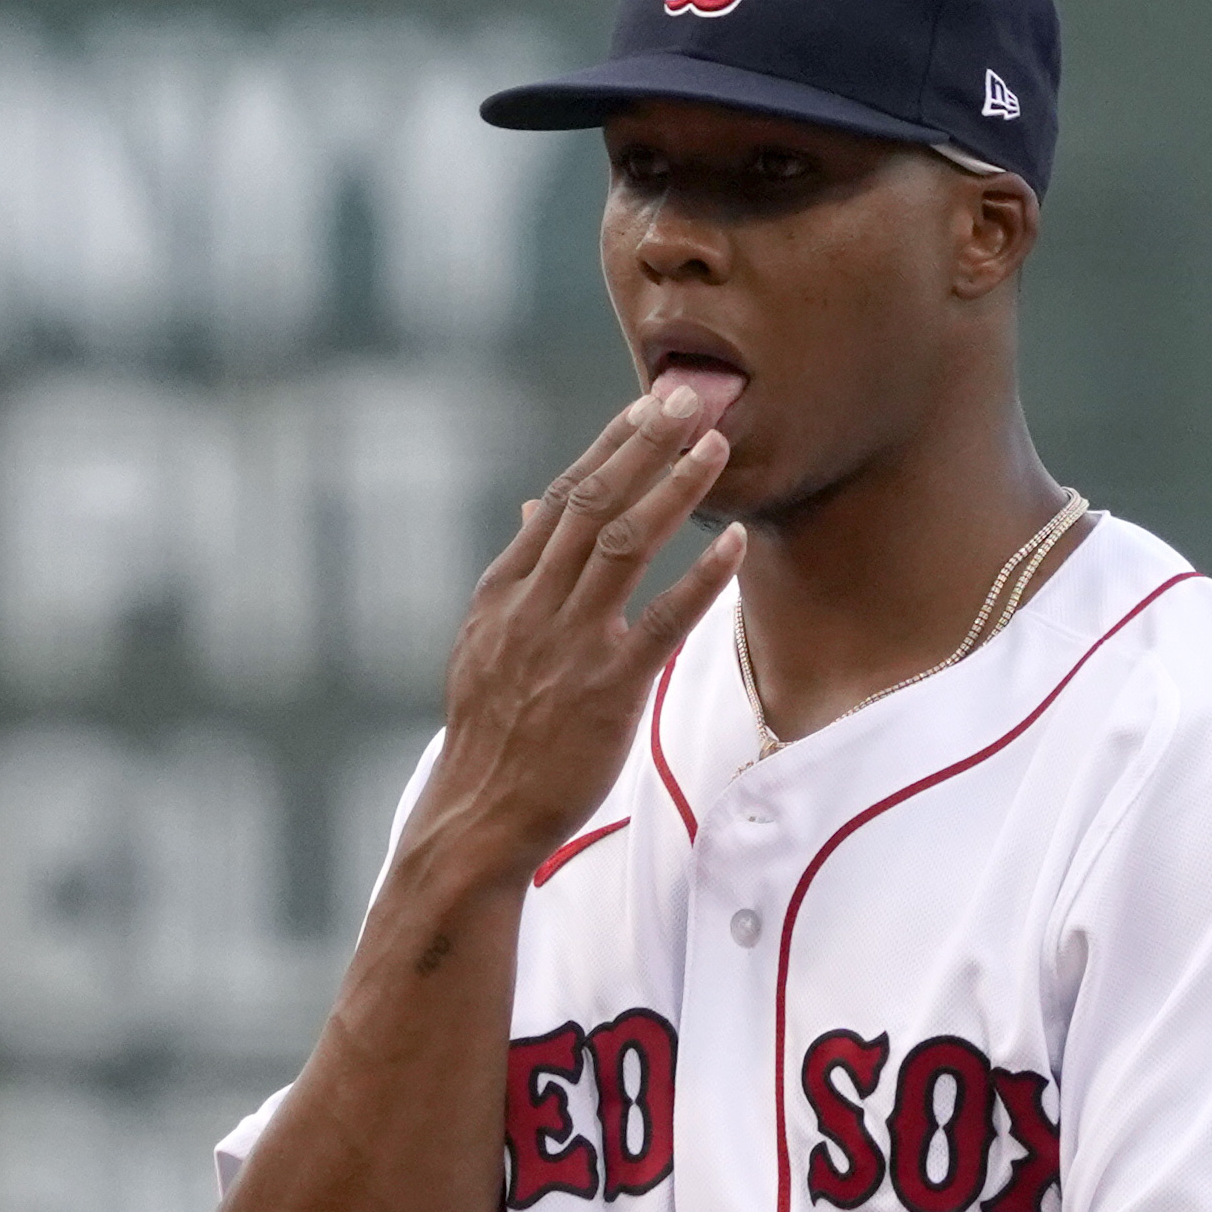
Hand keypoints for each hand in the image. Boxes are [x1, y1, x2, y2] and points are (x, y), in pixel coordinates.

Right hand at [417, 385, 744, 883]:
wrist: (477, 813)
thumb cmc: (492, 731)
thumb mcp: (485, 642)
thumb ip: (519, 573)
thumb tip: (534, 506)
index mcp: (504, 591)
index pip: (561, 501)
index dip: (608, 449)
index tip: (645, 407)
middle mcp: (533, 606)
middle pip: (593, 505)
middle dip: (643, 446)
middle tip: (688, 398)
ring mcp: (569, 645)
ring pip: (624, 546)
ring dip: (673, 489)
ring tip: (716, 446)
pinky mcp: (606, 690)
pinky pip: (661, 622)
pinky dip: (700, 579)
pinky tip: (734, 545)